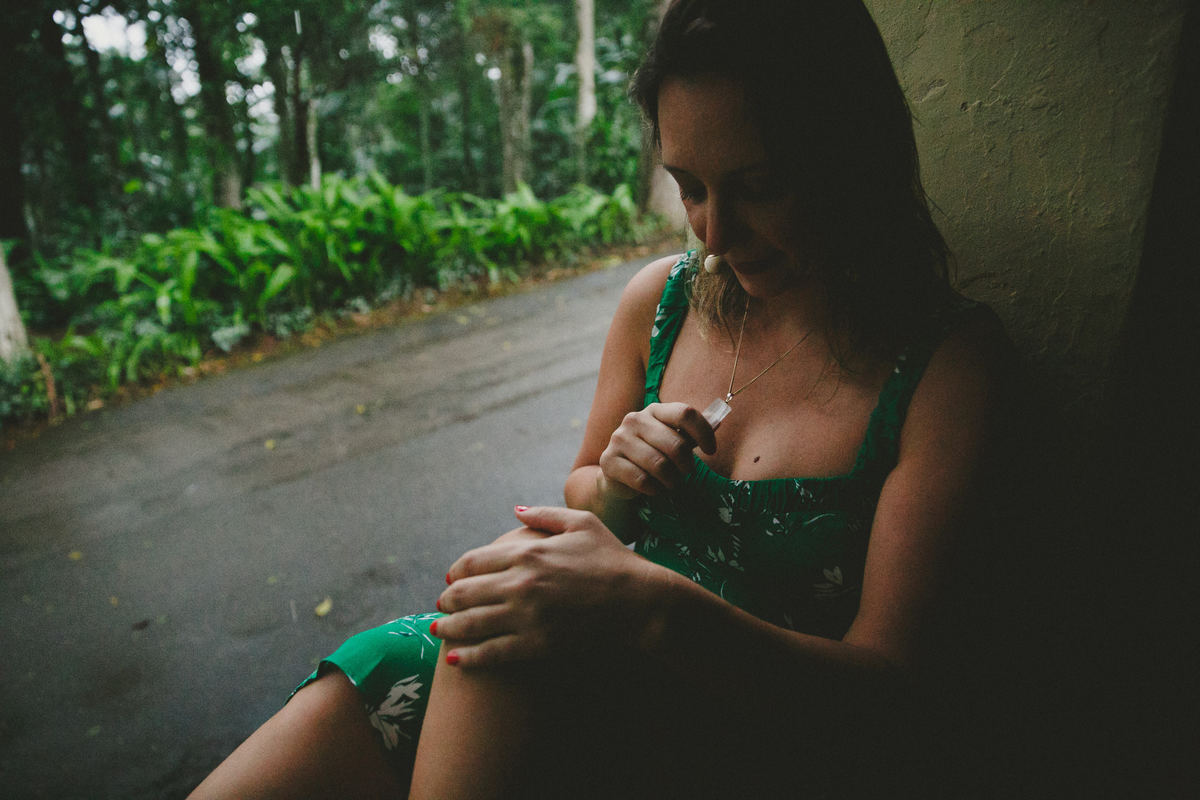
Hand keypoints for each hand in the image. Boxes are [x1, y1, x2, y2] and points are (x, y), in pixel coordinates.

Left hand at [431, 506, 661, 667]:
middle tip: (440, 605)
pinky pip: (493, 652)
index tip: (451, 577)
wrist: (639, 601)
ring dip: (448, 628)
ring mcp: (527, 615)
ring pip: (471, 623)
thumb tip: (514, 511)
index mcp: (527, 551)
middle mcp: (520, 583)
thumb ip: (543, 515)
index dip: (456, 570)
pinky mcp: (537, 644)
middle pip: (464, 592)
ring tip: (437, 632)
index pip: (473, 561)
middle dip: (447, 600)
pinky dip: (469, 657)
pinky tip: (456, 660)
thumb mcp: (581, 523)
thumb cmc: (613, 558)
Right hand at [598, 402, 715, 497]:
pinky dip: (654, 489)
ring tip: (672, 483)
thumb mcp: (673, 441)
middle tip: (686, 473)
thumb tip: (719, 420)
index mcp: (654, 410)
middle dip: (687, 465)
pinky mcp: (609, 461)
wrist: (618, 475)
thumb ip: (692, 433)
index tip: (711, 451)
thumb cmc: (652, 455)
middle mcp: (634, 419)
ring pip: (659, 464)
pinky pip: (642, 480)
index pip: (685, 413)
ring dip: (671, 480)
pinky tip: (654, 489)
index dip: (704, 433)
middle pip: (675, 444)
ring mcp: (619, 439)